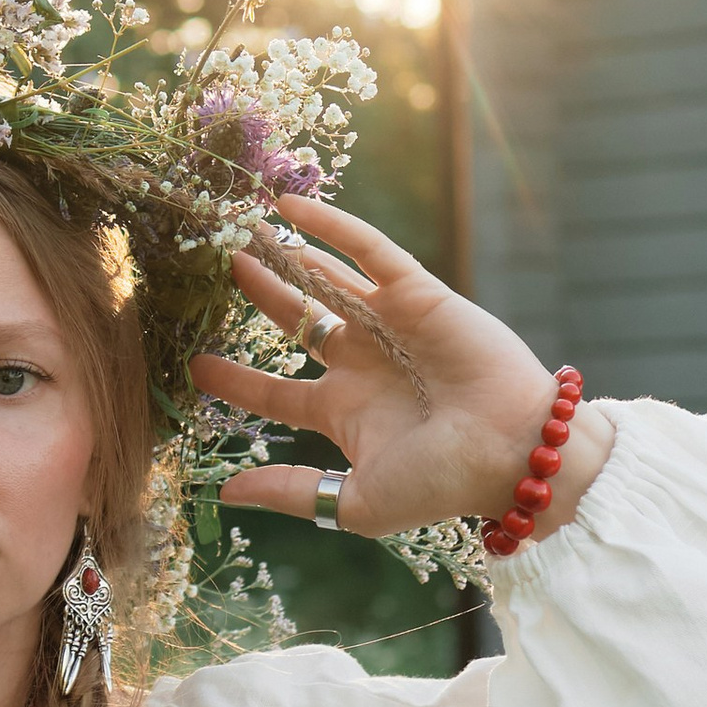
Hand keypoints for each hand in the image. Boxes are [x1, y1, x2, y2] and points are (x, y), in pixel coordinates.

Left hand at [188, 193, 613, 543]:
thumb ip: (292, 491)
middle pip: (296, 319)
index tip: (193, 365)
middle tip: (214, 265)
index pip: (276, 393)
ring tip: (240, 228)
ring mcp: (389, 324)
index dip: (235, 379)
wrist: (513, 452)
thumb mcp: (356, 500)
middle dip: (258, 295)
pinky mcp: (417, 292)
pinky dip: (330, 225)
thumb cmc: (441, 484)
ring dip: (284, 254)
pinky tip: (288, 206)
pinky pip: (368, 249)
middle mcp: (363, 363)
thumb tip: (224, 494)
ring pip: (325, 278)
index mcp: (346, 412)